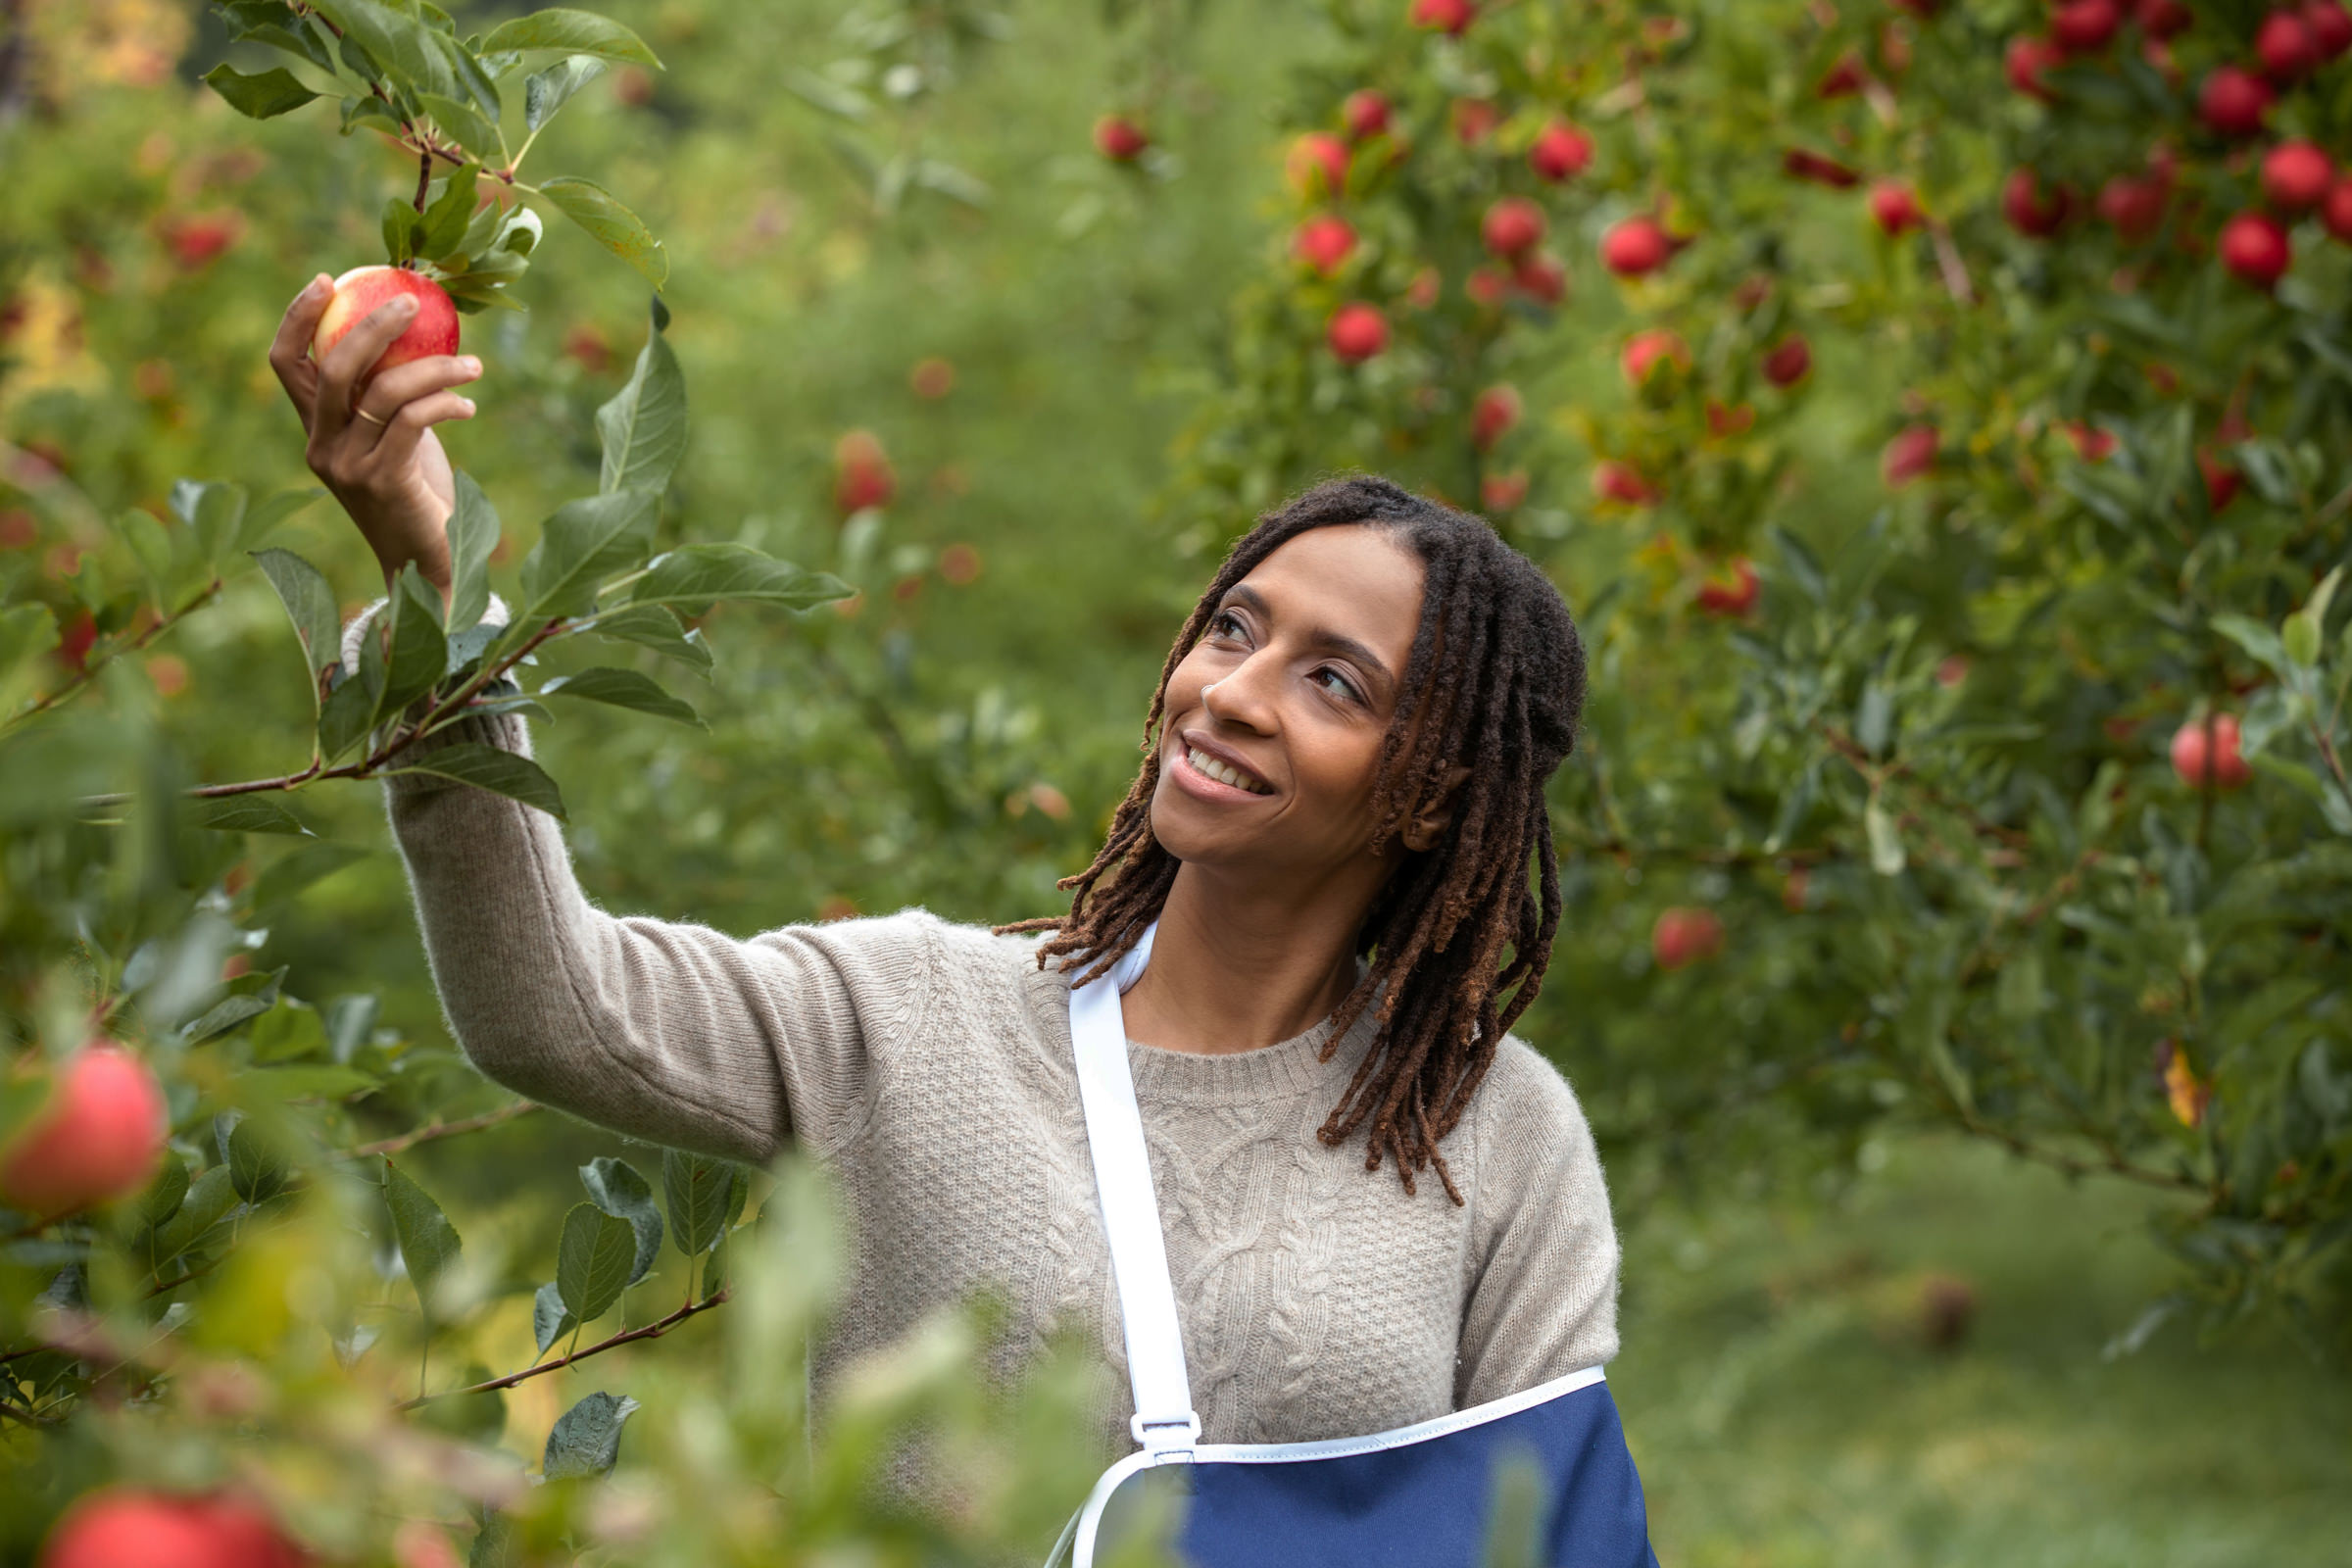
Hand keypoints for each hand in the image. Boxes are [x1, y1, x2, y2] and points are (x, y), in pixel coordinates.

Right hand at [270, 273, 482, 598]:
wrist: (427, 565)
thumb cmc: (416, 493)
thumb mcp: (394, 437)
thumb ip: (387, 396)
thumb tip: (416, 333)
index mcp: (315, 429)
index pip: (285, 363)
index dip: (297, 317)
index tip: (327, 280)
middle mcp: (321, 446)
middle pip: (334, 366)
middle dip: (372, 325)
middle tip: (414, 302)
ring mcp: (347, 466)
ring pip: (385, 392)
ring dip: (436, 369)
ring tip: (473, 366)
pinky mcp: (382, 481)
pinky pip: (412, 422)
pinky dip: (445, 403)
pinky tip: (468, 407)